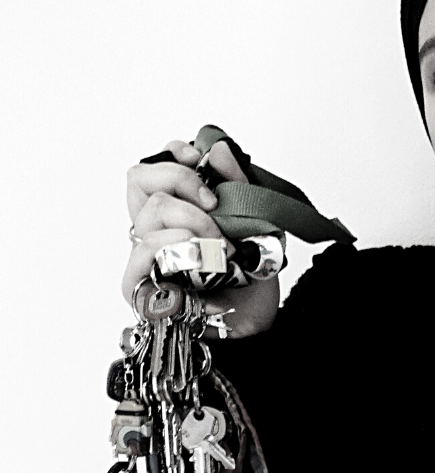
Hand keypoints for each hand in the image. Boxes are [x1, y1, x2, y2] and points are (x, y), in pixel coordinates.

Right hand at [122, 139, 279, 337]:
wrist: (258, 323)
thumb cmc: (251, 279)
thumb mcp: (255, 224)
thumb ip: (236, 186)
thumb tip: (218, 149)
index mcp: (172, 213)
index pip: (152, 169)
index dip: (170, 155)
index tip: (197, 156)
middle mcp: (152, 230)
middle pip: (139, 178)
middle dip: (182, 180)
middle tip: (214, 205)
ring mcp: (142, 256)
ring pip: (150, 211)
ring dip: (195, 221)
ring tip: (222, 246)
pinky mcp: (137, 284)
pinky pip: (145, 248)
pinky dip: (179, 243)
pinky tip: (203, 255)